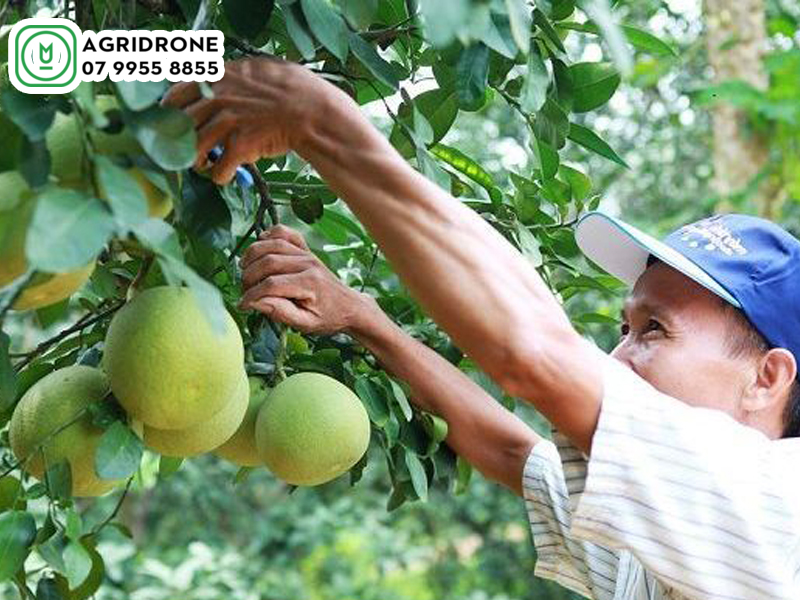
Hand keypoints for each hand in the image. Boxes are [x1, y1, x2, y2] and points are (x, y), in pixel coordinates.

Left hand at [162, 58, 342, 183]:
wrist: (311, 110)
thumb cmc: (291, 87)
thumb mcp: (255, 69)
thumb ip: (230, 76)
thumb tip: (216, 81)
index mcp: (216, 77)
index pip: (174, 96)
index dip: (167, 114)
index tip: (169, 125)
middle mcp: (216, 98)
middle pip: (180, 126)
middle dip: (178, 142)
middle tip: (183, 151)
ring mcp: (226, 123)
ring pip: (194, 149)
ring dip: (196, 162)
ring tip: (203, 166)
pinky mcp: (240, 146)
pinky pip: (218, 169)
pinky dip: (219, 176)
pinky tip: (225, 175)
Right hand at [239, 225, 372, 334]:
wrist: (349, 306)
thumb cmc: (328, 318)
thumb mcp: (305, 324)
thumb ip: (280, 312)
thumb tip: (254, 302)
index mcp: (309, 283)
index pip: (271, 285)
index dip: (252, 295)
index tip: (243, 305)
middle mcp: (307, 263)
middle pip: (268, 262)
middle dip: (249, 277)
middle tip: (244, 291)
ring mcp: (307, 254)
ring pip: (273, 245)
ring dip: (252, 255)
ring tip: (244, 271)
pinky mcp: (306, 250)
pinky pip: (286, 233)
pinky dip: (270, 234)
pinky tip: (260, 244)